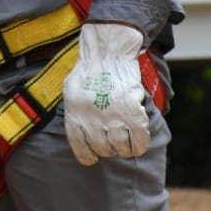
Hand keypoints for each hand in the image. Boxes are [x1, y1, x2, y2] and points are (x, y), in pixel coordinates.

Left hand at [62, 21, 151, 165]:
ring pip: (120, 147)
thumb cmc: (88, 70)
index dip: (87, 156)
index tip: (92, 158)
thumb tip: (81, 132)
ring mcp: (113, 116)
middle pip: (102, 149)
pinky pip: (139, 139)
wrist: (108, 52)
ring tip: (125, 144)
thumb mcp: (71, 90)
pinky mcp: (132, 112)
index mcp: (74, 113)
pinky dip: (140, 145)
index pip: (79, 146)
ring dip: (124, 149)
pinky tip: (138, 143)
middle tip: (112, 145)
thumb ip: (75, 111)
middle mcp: (92, 118)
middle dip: (108, 150)